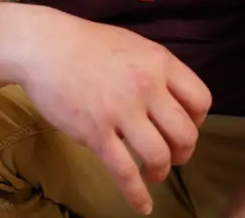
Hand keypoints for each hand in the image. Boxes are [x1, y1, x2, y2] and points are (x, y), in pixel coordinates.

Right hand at [16, 10, 211, 214]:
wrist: (43, 45)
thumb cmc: (85, 43)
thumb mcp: (131, 44)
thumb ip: (154, 69)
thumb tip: (171, 99)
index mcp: (158, 61)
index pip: (201, 100)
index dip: (197, 120)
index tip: (184, 126)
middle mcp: (146, 86)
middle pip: (186, 133)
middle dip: (184, 151)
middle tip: (172, 154)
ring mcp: (121, 110)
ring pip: (160, 156)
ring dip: (161, 171)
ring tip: (152, 172)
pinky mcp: (96, 132)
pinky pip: (125, 172)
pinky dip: (137, 195)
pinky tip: (142, 206)